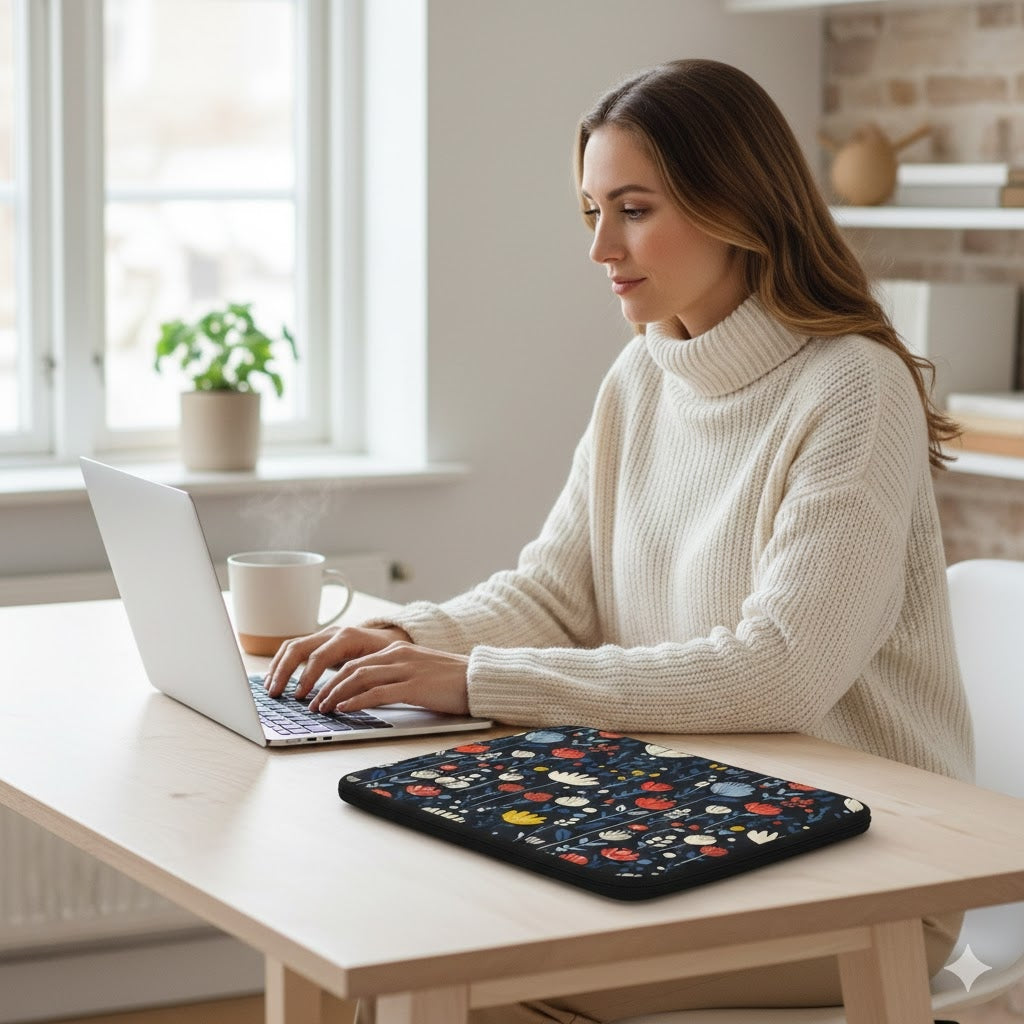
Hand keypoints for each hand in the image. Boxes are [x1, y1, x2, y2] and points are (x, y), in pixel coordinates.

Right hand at [264, 624, 411, 698]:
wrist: (393, 639)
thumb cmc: (389, 654)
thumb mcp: (381, 667)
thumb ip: (363, 680)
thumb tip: (345, 701)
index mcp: (348, 637)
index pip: (320, 656)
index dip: (307, 677)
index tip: (299, 696)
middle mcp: (333, 633)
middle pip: (299, 647)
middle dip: (284, 671)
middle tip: (275, 693)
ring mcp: (324, 636)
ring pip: (292, 646)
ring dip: (278, 667)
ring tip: (269, 687)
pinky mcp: (319, 642)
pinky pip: (294, 649)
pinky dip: (282, 663)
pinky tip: (275, 678)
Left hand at [308, 642, 469, 716]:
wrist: (480, 678)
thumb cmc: (452, 679)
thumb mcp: (419, 670)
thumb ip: (396, 675)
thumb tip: (370, 692)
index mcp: (397, 650)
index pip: (356, 662)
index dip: (333, 677)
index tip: (320, 692)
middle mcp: (398, 655)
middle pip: (351, 668)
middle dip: (328, 686)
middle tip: (314, 703)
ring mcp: (405, 669)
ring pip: (358, 679)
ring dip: (336, 694)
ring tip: (323, 708)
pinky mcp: (414, 686)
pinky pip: (377, 693)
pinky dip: (356, 701)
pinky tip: (344, 709)